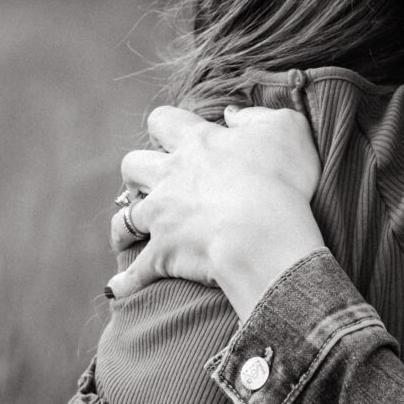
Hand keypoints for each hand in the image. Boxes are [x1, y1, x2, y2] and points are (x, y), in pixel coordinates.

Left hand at [108, 106, 326, 316]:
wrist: (264, 236)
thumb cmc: (281, 181)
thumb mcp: (286, 130)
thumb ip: (257, 117)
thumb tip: (231, 115)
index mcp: (196, 143)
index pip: (164, 120)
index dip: (165, 126)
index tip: (172, 137)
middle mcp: (169, 176)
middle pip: (133, 164)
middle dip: (137, 172)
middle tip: (150, 182)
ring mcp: (161, 216)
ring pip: (124, 217)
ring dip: (123, 225)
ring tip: (127, 233)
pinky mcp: (161, 253)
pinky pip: (134, 271)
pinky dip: (124, 281)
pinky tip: (117, 288)